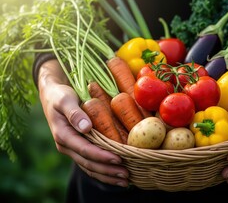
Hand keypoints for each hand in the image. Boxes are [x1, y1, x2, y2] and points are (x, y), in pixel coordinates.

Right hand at [38, 59, 128, 186]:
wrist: (53, 95)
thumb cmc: (60, 95)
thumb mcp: (65, 100)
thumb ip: (74, 113)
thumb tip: (86, 127)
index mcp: (63, 135)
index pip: (85, 150)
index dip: (101, 156)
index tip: (118, 159)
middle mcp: (66, 146)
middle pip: (88, 163)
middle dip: (107, 170)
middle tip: (126, 174)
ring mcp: (72, 149)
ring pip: (90, 167)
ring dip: (107, 175)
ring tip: (125, 180)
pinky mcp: (78, 148)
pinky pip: (90, 163)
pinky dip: (103, 171)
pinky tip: (116, 175)